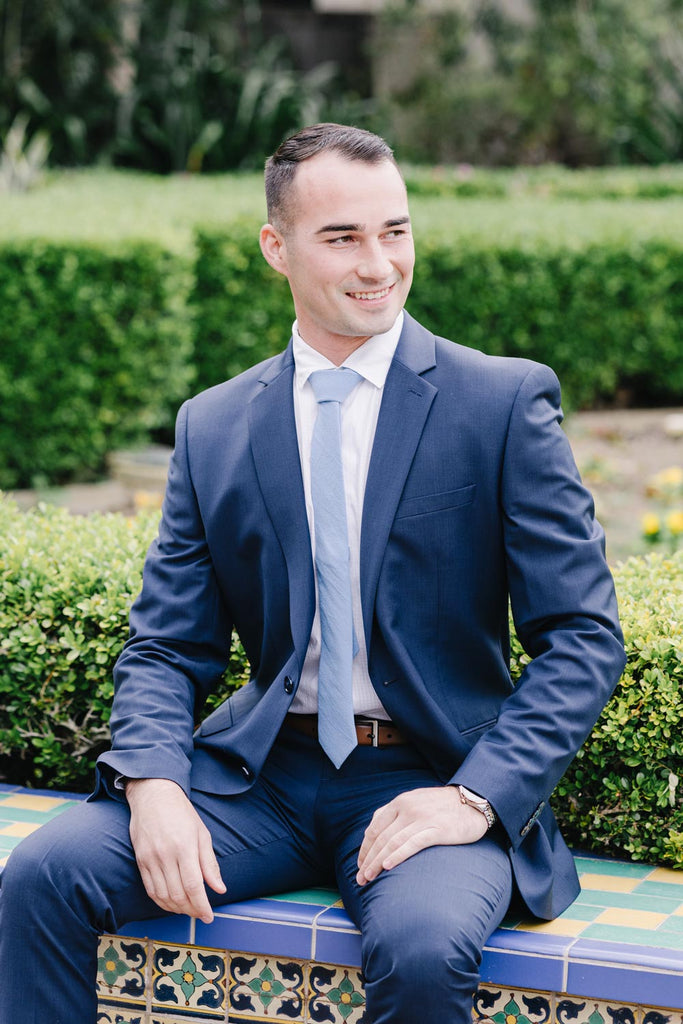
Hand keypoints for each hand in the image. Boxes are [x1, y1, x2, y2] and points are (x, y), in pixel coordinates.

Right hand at [126, 778, 225, 922]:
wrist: (154, 795)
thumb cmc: (181, 812)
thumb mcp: (202, 834)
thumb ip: (210, 863)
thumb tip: (219, 888)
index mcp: (185, 846)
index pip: (193, 886)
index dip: (201, 905)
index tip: (208, 916)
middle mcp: (166, 854)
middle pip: (177, 895)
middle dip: (191, 910)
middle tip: (200, 914)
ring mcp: (150, 858)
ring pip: (162, 896)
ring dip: (176, 909)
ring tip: (188, 910)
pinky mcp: (140, 860)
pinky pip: (150, 889)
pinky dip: (161, 902)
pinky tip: (171, 903)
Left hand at [356, 785, 488, 885]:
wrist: (473, 801)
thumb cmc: (442, 806)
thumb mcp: (415, 801)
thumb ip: (396, 813)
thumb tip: (374, 830)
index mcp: (400, 802)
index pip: (374, 827)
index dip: (365, 848)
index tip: (360, 864)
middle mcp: (408, 808)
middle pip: (381, 837)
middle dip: (368, 860)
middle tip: (361, 878)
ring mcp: (422, 818)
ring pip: (392, 843)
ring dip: (377, 862)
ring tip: (368, 878)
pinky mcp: (436, 830)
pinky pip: (412, 844)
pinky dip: (397, 855)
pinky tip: (387, 866)